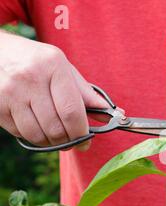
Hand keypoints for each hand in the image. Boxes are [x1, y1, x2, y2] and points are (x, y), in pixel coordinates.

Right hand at [0, 32, 108, 150]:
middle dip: (69, 141)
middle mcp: (30, 78)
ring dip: (51, 143)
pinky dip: (33, 137)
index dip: (82, 133)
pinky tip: (37, 126)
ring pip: (38, 135)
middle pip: (56, 128)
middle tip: (73, 141)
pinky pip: (21, 134)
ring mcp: (10, 92)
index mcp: (53, 66)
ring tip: (56, 136)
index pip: (72, 112)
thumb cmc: (38, 62)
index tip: (86, 141)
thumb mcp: (64, 69)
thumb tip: (115, 114)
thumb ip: (87, 93)